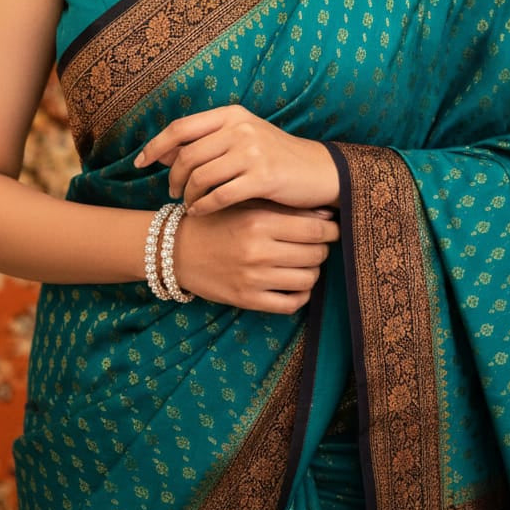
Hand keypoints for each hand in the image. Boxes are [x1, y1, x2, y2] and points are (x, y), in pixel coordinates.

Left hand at [134, 104, 339, 214]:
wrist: (320, 171)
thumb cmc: (277, 157)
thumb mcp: (243, 139)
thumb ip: (206, 142)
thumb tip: (164, 152)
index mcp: (232, 114)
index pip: (181, 127)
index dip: (155, 145)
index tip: (139, 163)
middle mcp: (240, 128)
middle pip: (187, 155)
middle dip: (172, 177)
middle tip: (171, 193)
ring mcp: (252, 151)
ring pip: (200, 176)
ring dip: (187, 195)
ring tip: (187, 204)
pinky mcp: (262, 177)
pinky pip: (219, 195)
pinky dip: (203, 206)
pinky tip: (201, 213)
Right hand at [174, 201, 339, 313]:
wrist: (177, 248)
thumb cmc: (217, 220)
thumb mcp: (247, 204)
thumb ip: (284, 208)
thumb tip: (327, 215)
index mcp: (259, 221)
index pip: (315, 230)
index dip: (331, 230)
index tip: (332, 229)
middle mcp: (258, 251)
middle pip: (315, 255)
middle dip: (322, 249)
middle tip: (317, 244)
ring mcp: (253, 279)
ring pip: (307, 280)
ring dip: (312, 271)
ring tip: (304, 262)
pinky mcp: (246, 300)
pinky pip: (290, 304)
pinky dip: (300, 295)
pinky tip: (294, 283)